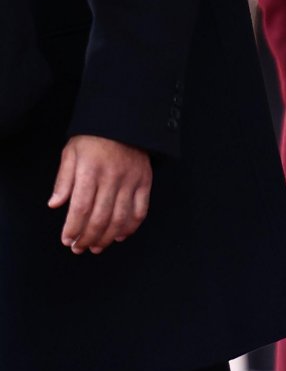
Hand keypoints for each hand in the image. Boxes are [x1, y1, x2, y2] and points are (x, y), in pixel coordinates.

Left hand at [48, 135, 151, 253]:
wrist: (124, 123)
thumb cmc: (93, 138)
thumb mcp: (71, 153)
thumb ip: (63, 180)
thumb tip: (55, 204)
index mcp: (90, 171)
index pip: (80, 207)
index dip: (73, 228)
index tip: (67, 240)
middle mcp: (111, 179)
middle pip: (100, 217)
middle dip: (88, 237)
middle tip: (80, 248)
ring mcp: (130, 182)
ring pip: (120, 218)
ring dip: (107, 237)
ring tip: (97, 247)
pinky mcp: (144, 182)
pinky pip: (140, 210)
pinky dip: (130, 227)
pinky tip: (120, 235)